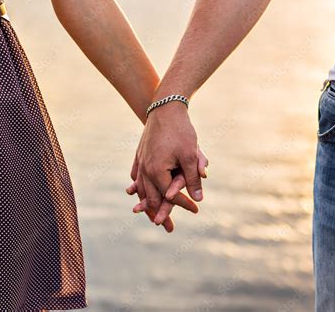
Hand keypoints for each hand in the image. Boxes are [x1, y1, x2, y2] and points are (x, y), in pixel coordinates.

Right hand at [128, 101, 207, 230]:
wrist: (165, 108)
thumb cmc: (181, 131)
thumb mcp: (190, 156)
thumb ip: (193, 179)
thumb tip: (198, 199)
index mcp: (156, 172)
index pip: (170, 196)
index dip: (184, 205)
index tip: (196, 210)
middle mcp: (145, 169)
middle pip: (150, 198)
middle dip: (159, 212)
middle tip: (167, 226)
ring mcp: (140, 162)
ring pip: (140, 188)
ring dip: (145, 203)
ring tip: (150, 214)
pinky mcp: (139, 154)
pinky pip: (136, 176)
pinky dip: (138, 186)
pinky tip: (137, 190)